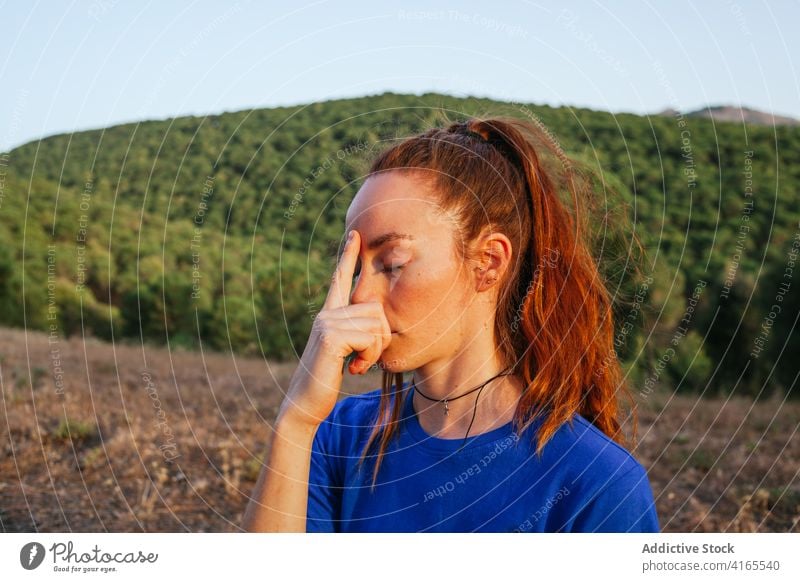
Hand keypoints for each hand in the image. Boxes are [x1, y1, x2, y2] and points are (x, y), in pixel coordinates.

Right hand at [277, 229, 391, 427]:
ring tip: (357, 365)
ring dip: (375, 351)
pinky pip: (370, 338)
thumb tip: (378, 324)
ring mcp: (327, 323)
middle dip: (380, 338)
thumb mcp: (344, 353)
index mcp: (329, 315)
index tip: (355, 233)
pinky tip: (353, 369)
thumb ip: (356, 334)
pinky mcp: (331, 336)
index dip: (347, 256)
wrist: (305, 403)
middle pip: (376, 309)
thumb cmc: (327, 380)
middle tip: (364, 359)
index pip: (339, 279)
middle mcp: (326, 314)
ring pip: (376, 325)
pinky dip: (369, 358)